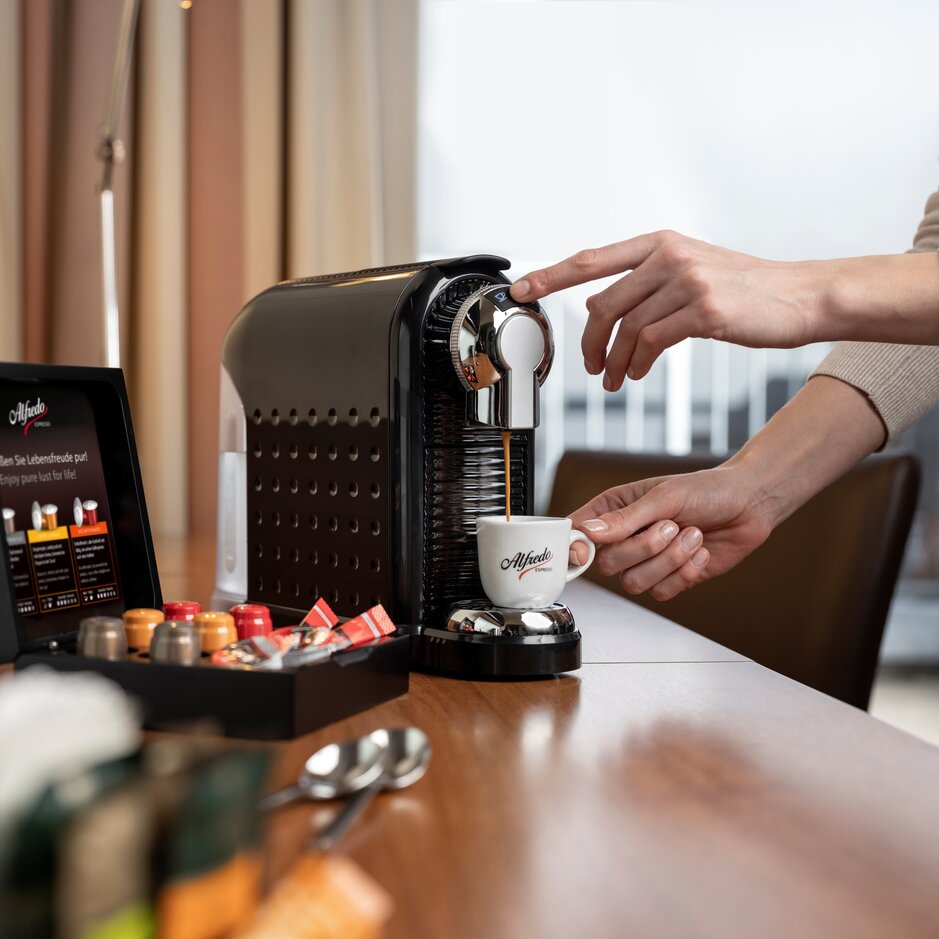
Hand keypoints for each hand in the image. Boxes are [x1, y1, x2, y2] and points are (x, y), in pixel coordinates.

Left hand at [511, 231, 822, 388]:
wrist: (800, 297)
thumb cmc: (745, 289)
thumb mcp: (692, 270)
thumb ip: (647, 283)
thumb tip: (601, 308)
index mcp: (659, 243)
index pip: (592, 259)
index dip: (551, 275)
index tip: (522, 289)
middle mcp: (669, 256)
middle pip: (602, 304)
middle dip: (589, 342)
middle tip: (591, 366)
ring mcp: (687, 281)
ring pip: (625, 328)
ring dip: (613, 361)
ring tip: (615, 379)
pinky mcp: (703, 310)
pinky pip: (651, 343)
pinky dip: (637, 364)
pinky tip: (638, 373)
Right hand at [568, 464, 775, 599]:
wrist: (748, 505)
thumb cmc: (706, 490)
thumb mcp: (665, 496)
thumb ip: (625, 518)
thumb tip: (590, 533)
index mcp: (615, 510)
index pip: (578, 533)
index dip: (575, 546)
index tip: (584, 551)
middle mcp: (626, 538)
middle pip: (607, 564)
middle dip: (644, 548)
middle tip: (670, 526)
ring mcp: (648, 561)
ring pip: (633, 583)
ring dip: (669, 560)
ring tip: (692, 536)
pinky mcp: (670, 579)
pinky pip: (662, 593)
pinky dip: (685, 573)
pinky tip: (700, 551)